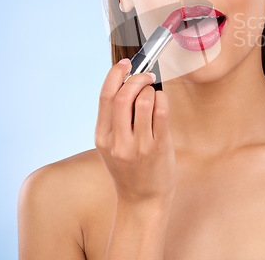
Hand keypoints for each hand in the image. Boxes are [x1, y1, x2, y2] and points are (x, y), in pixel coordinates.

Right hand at [95, 59, 176, 204]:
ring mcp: (139, 145)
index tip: (125, 63)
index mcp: (102, 137)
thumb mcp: (111, 145)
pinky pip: (162, 111)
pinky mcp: (159, 147)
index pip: (105, 96)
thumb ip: (114, 117)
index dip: (115, 74)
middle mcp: (118, 141)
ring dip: (151, 90)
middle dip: (136, 78)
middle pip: (124, 95)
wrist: (142, 201)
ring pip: (144, 100)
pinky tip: (161, 103)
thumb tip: (125, 80)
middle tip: (145, 76)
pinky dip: (162, 99)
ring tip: (153, 94)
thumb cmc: (129, 168)